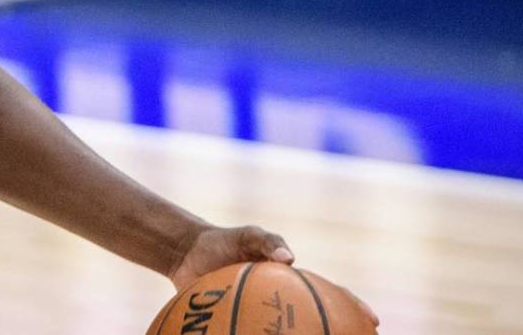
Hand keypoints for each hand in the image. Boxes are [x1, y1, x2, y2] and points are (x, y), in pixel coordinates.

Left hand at [167, 225, 378, 327]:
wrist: (187, 253)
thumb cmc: (223, 241)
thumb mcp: (247, 235)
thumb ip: (266, 241)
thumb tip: (289, 258)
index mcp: (291, 281)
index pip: (328, 294)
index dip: (352, 306)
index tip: (372, 321)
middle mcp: (280, 302)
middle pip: (314, 320)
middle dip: (335, 329)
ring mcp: (262, 316)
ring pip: (286, 332)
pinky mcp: (239, 325)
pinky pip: (251, 334)